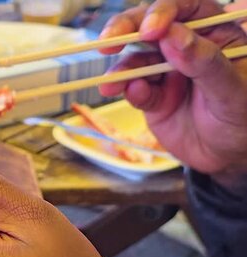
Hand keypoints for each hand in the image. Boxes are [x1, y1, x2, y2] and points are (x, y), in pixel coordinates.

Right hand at [99, 0, 246, 190]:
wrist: (228, 158)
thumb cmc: (243, 120)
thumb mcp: (232, 92)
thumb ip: (206, 63)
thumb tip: (174, 36)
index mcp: (215, 34)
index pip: (187, 9)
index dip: (164, 12)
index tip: (149, 30)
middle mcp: (186, 47)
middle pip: (150, 26)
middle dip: (125, 31)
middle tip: (107, 42)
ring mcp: (166, 71)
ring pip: (135, 58)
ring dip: (120, 69)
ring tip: (111, 84)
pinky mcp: (151, 95)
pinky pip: (133, 88)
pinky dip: (127, 90)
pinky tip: (132, 95)